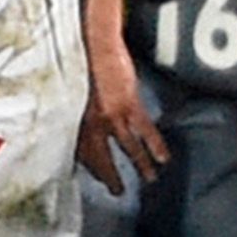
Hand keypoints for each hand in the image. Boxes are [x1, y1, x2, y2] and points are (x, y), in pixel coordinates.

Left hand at [76, 27, 169, 193]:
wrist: (95, 45)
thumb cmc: (81, 62)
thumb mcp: (73, 88)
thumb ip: (78, 107)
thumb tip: (83, 118)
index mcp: (74, 118)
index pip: (80, 151)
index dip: (90, 167)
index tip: (97, 177)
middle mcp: (90, 121)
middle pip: (100, 157)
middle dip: (109, 176)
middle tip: (119, 192)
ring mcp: (111, 115)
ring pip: (127, 147)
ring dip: (139, 165)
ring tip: (150, 178)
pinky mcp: (129, 105)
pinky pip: (144, 131)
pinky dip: (154, 145)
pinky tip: (163, 157)